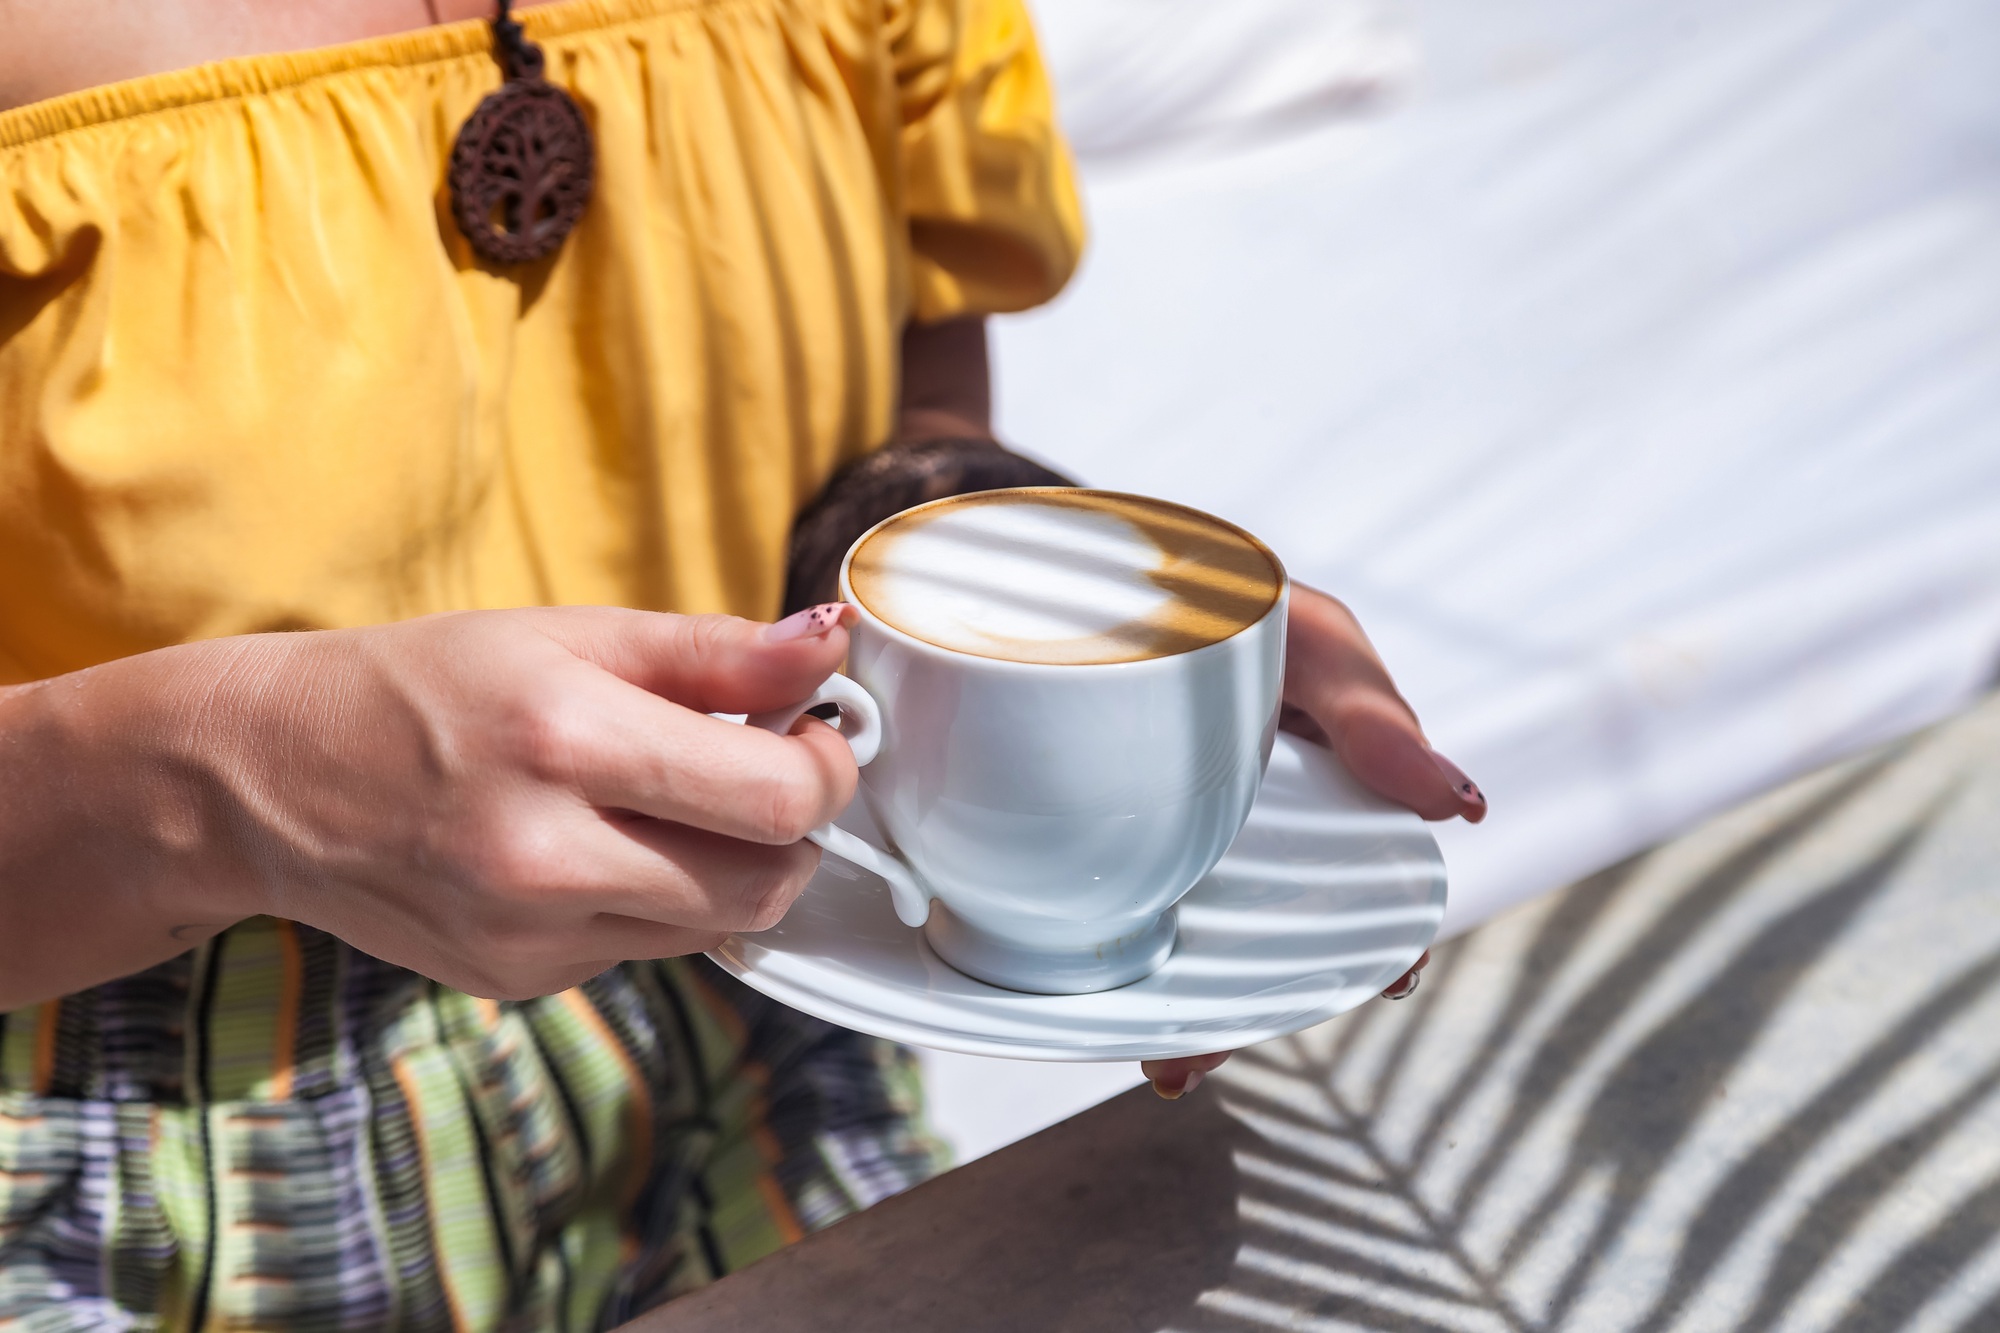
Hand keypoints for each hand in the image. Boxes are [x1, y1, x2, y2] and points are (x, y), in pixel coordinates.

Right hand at [0, 604, 861, 1007]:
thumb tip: (830, 648)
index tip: (818, 732)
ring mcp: (530, 935)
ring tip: (679, 802)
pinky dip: (659, 899)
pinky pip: (649, 948)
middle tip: (767, 768)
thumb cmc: (425, 685)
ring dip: (735, 866)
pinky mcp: (520, 981)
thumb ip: (715, 652)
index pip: (776, 798)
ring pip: (720, 925)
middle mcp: (545, 855)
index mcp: (564, 740)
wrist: (271, 778)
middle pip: (767, 882)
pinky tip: (602, 847)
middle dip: (795, 826)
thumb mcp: (571, 635)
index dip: (829, 765)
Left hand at [1143, 584, 1481, 1097]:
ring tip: (1166, 1061)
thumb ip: (1376, 717)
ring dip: (1180, 1004)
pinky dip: (1111, 957)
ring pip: (1192, 934)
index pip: (1366, 874)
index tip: (1391, 984)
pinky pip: (1118, 904)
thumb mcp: (1315, 644)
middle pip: (1269, 928)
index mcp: (1324, 787)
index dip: (1380, 939)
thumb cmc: (1238, 600)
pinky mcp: (1107, 831)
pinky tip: (1101, 1006)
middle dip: (1249, 1001)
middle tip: (1203, 1057)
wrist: (1104, 572)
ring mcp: (1177, 830)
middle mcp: (1255, 822)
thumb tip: (1465, 806)